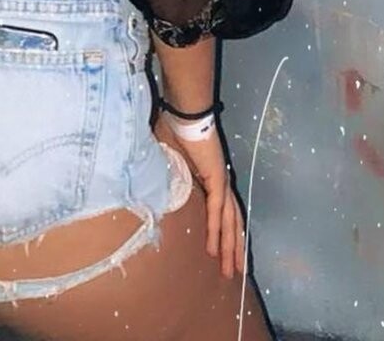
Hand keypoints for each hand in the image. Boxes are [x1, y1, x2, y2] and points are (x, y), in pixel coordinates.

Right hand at [153, 110, 246, 279]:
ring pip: (229, 221)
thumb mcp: (164, 154)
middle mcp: (219, 181)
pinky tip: (216, 250)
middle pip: (231, 221)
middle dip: (233, 248)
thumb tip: (149, 183)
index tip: (221, 250)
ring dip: (230, 247)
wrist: (184, 110)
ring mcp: (221, 181)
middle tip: (234, 272)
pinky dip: (217, 231)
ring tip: (231, 270)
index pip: (221, 209)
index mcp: (209, 176)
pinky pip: (217, 211)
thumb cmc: (173, 126)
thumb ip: (163, 170)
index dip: (224, 230)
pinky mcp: (217, 179)